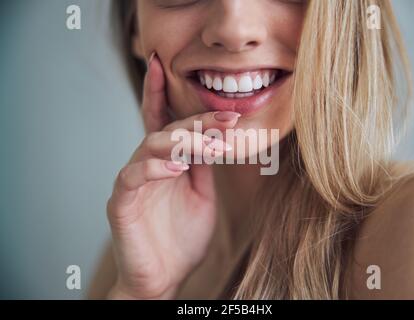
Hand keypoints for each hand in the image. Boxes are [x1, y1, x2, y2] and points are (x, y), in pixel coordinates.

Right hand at [106, 54, 239, 298]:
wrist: (165, 278)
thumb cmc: (182, 237)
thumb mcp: (202, 194)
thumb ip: (203, 166)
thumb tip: (217, 136)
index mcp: (165, 162)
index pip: (169, 123)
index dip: (179, 99)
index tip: (218, 99)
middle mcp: (146, 166)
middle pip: (167, 130)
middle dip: (198, 122)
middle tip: (228, 120)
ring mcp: (131, 183)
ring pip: (149, 146)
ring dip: (181, 141)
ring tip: (209, 145)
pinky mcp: (121, 204)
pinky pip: (132, 177)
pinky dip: (154, 168)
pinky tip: (176, 167)